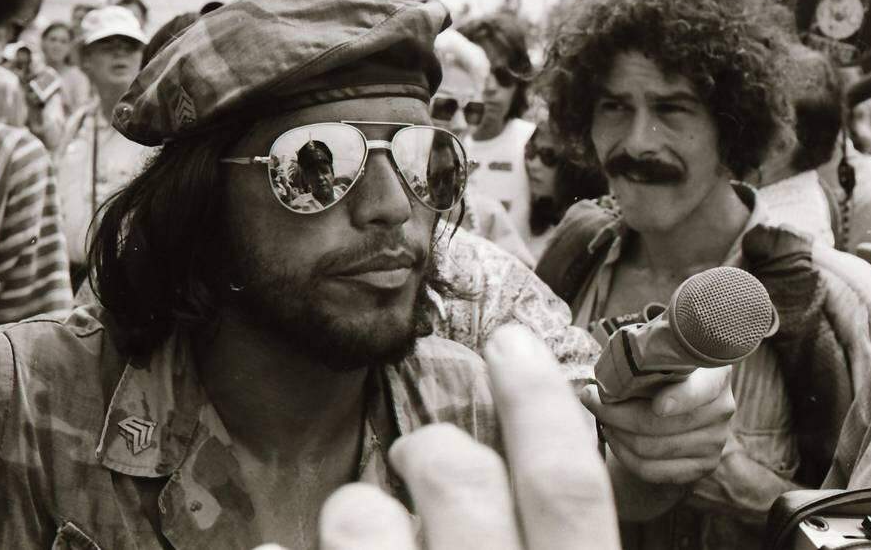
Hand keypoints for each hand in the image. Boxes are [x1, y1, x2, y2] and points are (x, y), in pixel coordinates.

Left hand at [311, 325, 619, 549]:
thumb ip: (548, 540)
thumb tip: (516, 480)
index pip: (569, 486)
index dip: (541, 402)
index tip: (512, 342)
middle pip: (462, 480)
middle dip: (434, 449)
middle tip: (421, 454)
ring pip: (365, 516)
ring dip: (358, 509)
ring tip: (362, 526)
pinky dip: (302, 544)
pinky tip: (310, 547)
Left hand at [580, 365, 734, 484]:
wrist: (680, 400)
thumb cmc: (662, 370)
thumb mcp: (657, 357)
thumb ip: (641, 364)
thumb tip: (602, 390)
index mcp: (715, 375)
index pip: (700, 390)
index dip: (679, 400)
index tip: (657, 406)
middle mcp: (722, 409)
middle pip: (662, 423)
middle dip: (617, 413)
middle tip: (592, 400)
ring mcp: (715, 442)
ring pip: (652, 448)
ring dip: (617, 433)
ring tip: (602, 418)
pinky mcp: (702, 466)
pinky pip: (653, 471)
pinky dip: (625, 456)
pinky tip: (614, 438)